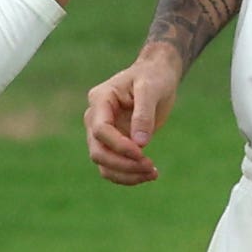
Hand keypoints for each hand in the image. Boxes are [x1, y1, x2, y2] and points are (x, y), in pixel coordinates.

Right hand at [84, 43, 182, 184]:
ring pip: (103, 164)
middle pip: (98, 152)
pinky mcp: (113, 144)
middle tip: (150, 167)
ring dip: (126, 174)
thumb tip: (140, 144)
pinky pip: (113, 166)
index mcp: (100, 100)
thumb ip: (144, 114)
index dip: (119, 146)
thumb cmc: (153, 77)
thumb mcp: (151, 89)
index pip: (101, 130)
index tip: (143, 153)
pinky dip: (129, 175)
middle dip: (123, 164)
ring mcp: (102, 133)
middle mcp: (95, 118)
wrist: (156, 76)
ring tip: (153, 173)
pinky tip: (149, 173)